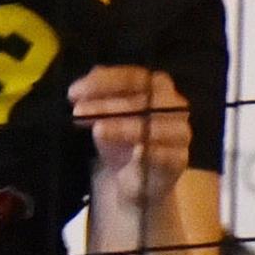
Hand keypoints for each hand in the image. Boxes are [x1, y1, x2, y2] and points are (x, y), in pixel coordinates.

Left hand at [71, 65, 195, 211]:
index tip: (74, 93)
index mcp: (155, 85)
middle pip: (144, 99)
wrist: (135, 178)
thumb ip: (95, 96)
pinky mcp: (180, 159)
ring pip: (155, 126)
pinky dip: (151, 152)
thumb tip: (80, 90)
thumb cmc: (121, 138)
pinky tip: (134, 152)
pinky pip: (168, 154)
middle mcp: (173, 104)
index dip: (102, 83)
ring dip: (124, 127)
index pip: (132, 77)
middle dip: (108, 104)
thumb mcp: (104, 114)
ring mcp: (179, 131)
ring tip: (98, 130)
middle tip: (79, 111)